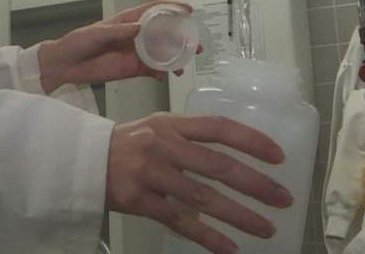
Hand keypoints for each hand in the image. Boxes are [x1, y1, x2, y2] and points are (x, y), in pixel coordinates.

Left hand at [37, 0, 192, 93]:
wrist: (66, 64)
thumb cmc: (78, 42)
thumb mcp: (97, 34)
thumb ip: (118, 32)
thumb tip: (139, 27)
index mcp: (128, 21)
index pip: (154, 10)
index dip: (172, 8)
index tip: (188, 10)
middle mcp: (135, 35)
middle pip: (164, 34)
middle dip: (182, 38)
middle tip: (196, 46)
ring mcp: (135, 53)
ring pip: (161, 54)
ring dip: (175, 58)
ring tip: (184, 66)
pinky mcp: (131, 69)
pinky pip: (151, 70)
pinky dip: (160, 73)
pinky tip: (165, 76)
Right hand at [105, 113, 292, 253]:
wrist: (81, 160)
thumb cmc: (127, 145)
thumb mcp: (157, 129)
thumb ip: (191, 140)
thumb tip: (233, 162)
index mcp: (170, 124)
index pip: (218, 127)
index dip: (251, 140)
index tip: (279, 156)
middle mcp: (162, 145)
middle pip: (218, 165)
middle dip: (256, 183)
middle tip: (283, 198)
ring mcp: (151, 173)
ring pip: (203, 197)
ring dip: (239, 215)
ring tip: (266, 228)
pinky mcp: (139, 200)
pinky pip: (180, 221)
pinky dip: (207, 236)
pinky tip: (229, 247)